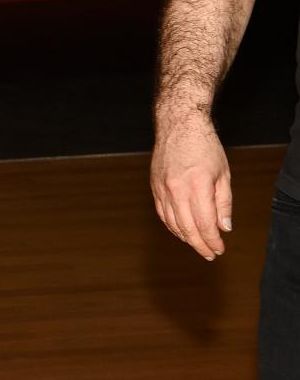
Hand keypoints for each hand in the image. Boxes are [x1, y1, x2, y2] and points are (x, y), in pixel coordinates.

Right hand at [152, 113, 232, 259]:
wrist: (179, 125)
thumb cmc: (204, 146)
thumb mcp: (223, 174)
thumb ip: (223, 203)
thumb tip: (224, 227)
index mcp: (197, 186)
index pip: (205, 223)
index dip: (213, 240)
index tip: (219, 249)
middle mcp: (177, 190)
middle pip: (187, 228)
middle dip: (200, 244)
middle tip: (209, 254)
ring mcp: (162, 188)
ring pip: (172, 222)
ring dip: (185, 237)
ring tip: (197, 244)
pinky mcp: (154, 186)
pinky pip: (162, 212)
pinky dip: (171, 225)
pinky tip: (180, 230)